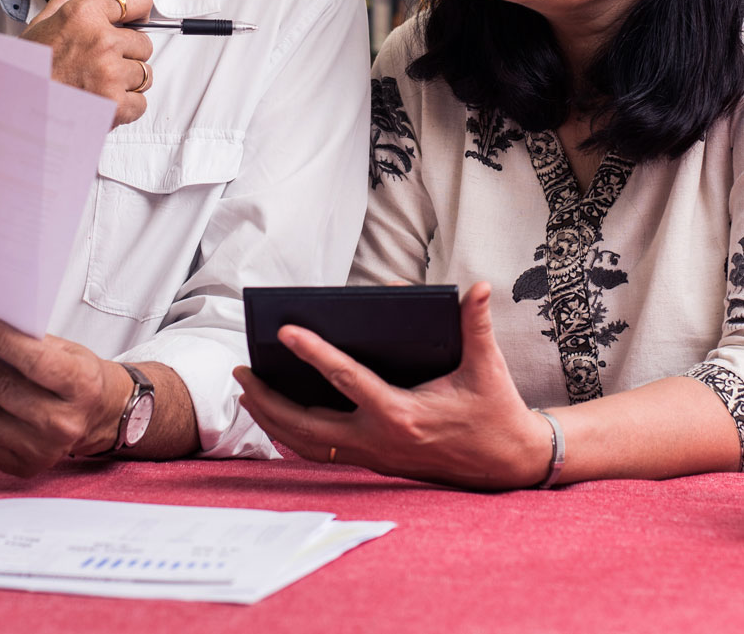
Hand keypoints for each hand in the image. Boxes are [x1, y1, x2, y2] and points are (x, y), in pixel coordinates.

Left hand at [0, 313, 133, 476]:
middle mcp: (63, 421)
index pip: (34, 361)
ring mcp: (41, 448)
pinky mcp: (22, 466)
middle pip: (0, 387)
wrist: (98, 417)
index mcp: (81, 385)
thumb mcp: (69, 351)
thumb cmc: (79, 376)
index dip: (0, 341)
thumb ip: (32, 342)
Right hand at [21, 0, 153, 126]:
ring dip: (125, 83)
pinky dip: (125, 108)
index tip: (135, 19)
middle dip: (126, 54)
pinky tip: (99, 102)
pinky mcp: (115, 104)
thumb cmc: (28, 71)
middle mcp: (100, 41)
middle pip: (143, 42)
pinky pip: (140, 103)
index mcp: (83, 15)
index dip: (139, 11)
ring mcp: (109, 73)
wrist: (15, 111)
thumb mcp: (43, 22)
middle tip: (97, 64)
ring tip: (95, 84)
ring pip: (144, 74)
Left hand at [235, 283, 551, 489]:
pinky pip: (323, 452)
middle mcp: (381, 440)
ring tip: (247, 392)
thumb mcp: (488, 366)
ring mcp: (375, 456)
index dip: (314, 353)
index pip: (347, 379)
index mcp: (402, 414)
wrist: (509, 463)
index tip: (285, 330)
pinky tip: (277, 418)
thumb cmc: (495, 410)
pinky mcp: (375, 462)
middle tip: (241, 371)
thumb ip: (477, 324)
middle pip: (307, 425)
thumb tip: (477, 286)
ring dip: (273, 420)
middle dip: (268, 400)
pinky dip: (294, 435)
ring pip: (309, 445)